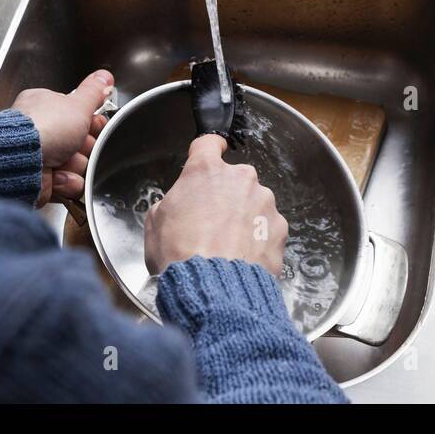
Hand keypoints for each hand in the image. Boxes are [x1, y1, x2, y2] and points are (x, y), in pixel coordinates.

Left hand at [11, 69, 112, 207]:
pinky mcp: (41, 180)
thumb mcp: (77, 104)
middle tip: (78, 145)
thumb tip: (104, 77)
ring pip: (77, 165)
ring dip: (76, 166)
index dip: (92, 122)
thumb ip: (93, 91)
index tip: (97, 124)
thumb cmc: (43, 129)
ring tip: (63, 162)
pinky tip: (57, 176)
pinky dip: (66, 182)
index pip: (78, 115)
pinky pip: (67, 184)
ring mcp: (40, 156)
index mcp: (45, 107)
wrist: (22, 162)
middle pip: (81, 142)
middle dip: (85, 147)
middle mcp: (41, 131)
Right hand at [144, 134, 287, 275]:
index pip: (209, 143)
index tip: (213, 151)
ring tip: (228, 247)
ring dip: (244, 218)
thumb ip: (171, 202)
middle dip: (225, 196)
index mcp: (205, 171)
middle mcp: (240, 179)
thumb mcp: (155, 223)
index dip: (209, 149)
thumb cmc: (180, 256)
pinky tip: (243, 257)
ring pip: (254, 203)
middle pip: (234, 179)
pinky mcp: (279, 227)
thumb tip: (178, 206)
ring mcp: (263, 202)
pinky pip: (268, 227)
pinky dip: (259, 239)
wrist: (213, 289)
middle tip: (211, 223)